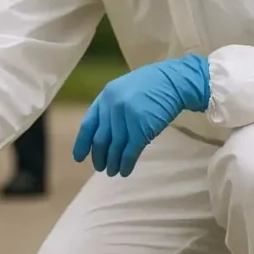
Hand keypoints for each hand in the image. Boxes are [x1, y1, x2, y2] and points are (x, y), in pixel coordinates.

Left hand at [73, 54, 209, 177]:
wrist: (173, 82)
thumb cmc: (150, 85)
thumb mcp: (124, 90)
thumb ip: (111, 108)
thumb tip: (102, 136)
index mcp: (105, 96)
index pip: (88, 124)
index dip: (82, 143)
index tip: (79, 158)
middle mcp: (112, 107)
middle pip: (100, 140)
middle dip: (99, 157)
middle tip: (101, 168)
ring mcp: (127, 117)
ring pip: (115, 148)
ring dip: (112, 163)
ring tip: (113, 172)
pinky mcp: (142, 128)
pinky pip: (130, 151)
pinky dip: (126, 164)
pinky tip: (125, 171)